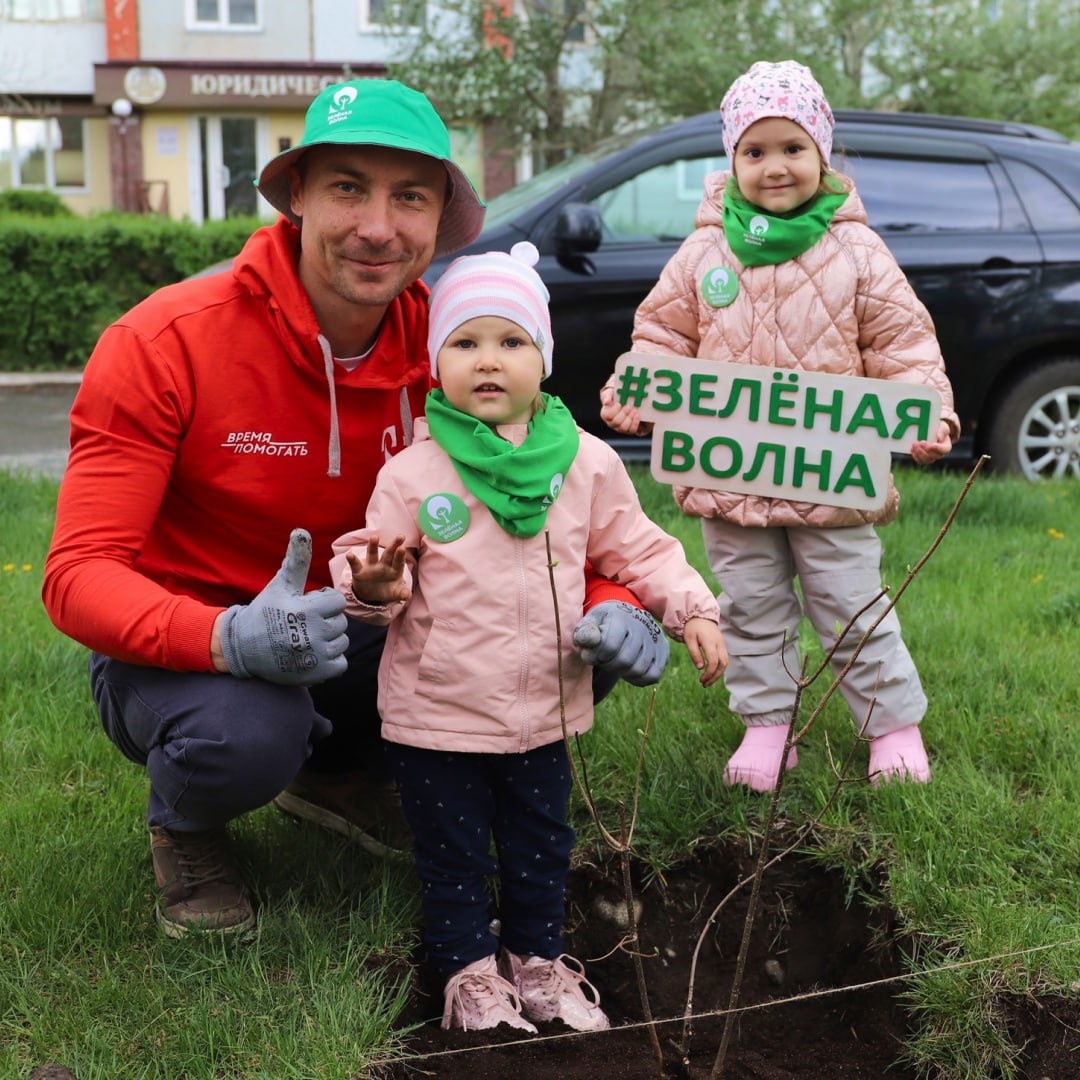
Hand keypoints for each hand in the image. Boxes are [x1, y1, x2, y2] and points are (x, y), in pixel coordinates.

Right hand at [218, 529, 348, 685]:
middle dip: (326, 621)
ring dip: (329, 640)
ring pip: (342, 642)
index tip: (306, 606)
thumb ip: (297, 561)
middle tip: (303, 624)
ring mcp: (315, 656)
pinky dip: (331, 660)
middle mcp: (313, 634)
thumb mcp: (281, 584)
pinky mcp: (317, 674)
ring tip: (306, 638)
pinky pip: (341, 664)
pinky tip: (313, 654)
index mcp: (307, 610)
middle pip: (341, 623)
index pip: (338, 602)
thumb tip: (302, 531)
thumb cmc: (265, 611)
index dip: (324, 602)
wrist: (243, 646)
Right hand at [346, 534, 410, 604]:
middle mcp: (384, 565)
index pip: (398, 561)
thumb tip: (407, 595)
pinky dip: (352, 559)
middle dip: (394, 545)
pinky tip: (349, 555)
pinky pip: (356, 564)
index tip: (402, 547)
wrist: (371, 595)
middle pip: (389, 554)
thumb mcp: (395, 593)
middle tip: (401, 536)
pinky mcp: (359, 571)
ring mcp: (371, 566)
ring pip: (372, 554)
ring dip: (373, 546)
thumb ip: (401, 593)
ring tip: (374, 537)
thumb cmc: (387, 590)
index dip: (400, 555)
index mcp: (395, 569)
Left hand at [573, 600, 669, 686]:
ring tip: (614, 662)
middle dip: (608, 664)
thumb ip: (584, 632)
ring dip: (622, 672)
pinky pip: (652, 675)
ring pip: (638, 669)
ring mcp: (655, 638)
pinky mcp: (664, 651)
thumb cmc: (603, 623)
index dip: (596, 656)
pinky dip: (638, 678)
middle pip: (625, 660)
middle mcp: (641, 626)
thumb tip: (588, 641)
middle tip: (602, 660)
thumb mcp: (589, 622)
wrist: (626, 617)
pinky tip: (628, 669)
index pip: (609, 646)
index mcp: (621, 617)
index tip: (590, 654)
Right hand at [600, 383, 651, 435]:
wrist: (624, 401)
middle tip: (629, 406)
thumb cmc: (616, 396)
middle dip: (623, 413)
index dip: (614, 410)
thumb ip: (607, 395)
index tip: (619, 404)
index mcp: (605, 414)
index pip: (607, 415)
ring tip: (634, 410)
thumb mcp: (610, 393)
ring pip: (623, 427)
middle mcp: (611, 423)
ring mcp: (619, 428)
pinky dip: (635, 423)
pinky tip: (637, 415)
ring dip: (629, 418)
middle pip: (616, 422)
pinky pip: (631, 430)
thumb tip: (607, 402)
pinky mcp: (628, 430)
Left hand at [683, 617, 727, 686]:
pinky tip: (711, 674)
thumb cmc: (692, 628)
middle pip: (723, 664)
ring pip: (726, 663)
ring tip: (708, 682)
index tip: (701, 679)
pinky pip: (725, 659)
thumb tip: (700, 668)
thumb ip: (694, 653)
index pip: (714, 661)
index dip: (709, 673)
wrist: (700, 616)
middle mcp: (719, 644)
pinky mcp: (723, 646)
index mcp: (710, 642)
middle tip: (704, 684)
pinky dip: (720, 668)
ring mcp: (723, 644)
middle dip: (715, 676)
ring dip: (718, 674)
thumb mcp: (689, 639)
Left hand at [910, 420, 952, 464]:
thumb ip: (942, 431)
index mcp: (946, 446)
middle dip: (926, 450)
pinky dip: (915, 456)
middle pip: (934, 456)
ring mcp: (931, 457)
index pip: (944, 450)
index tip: (930, 445)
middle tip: (920, 443)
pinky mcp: (923, 458)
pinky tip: (912, 449)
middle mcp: (939, 454)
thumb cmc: (938, 429)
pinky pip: (920, 461)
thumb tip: (939, 438)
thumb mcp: (942, 427)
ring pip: (926, 460)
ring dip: (919, 453)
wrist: (931, 432)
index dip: (937, 448)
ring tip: (914, 445)